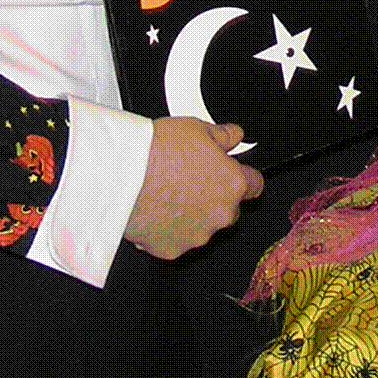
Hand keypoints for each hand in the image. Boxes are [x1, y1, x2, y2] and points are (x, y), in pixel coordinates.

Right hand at [123, 117, 264, 260]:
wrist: (123, 175)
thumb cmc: (157, 152)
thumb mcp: (197, 129)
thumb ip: (223, 136)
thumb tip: (233, 135)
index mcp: (233, 184)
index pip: (254, 185)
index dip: (242, 177)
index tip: (231, 174)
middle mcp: (221, 214)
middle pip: (228, 209)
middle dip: (213, 198)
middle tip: (189, 181)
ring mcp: (197, 235)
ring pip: (202, 227)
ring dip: (192, 215)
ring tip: (167, 194)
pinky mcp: (172, 249)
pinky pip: (175, 240)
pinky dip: (168, 230)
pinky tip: (154, 210)